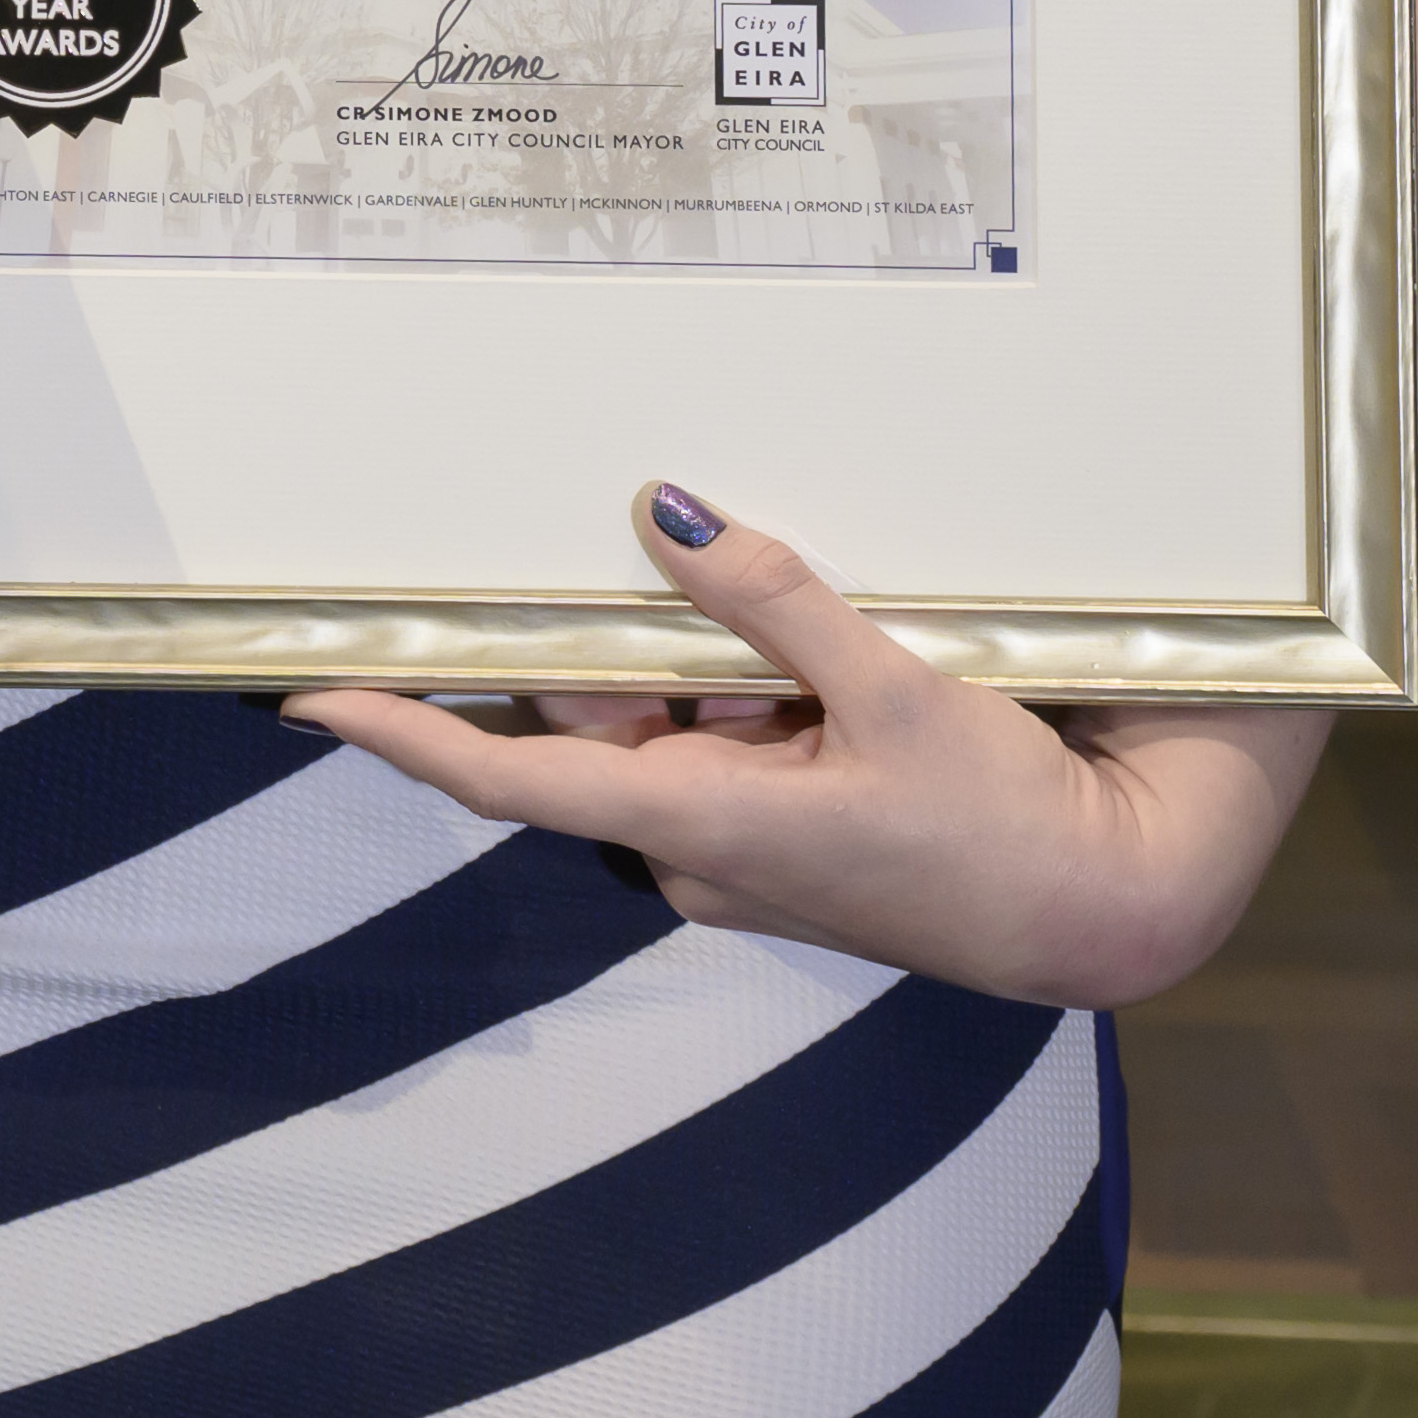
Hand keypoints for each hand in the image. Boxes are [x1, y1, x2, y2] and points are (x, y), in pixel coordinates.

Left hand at [284, 486, 1321, 1008]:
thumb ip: (771, 599)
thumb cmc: (1002, 814)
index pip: (506, 780)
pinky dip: (729, 696)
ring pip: (658, 732)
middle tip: (596, 547)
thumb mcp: (892, 686)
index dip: (403, 731)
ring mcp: (735, 855)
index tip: (312, 692)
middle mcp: (694, 849)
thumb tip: (660, 514)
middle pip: (590, 730)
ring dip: (681, 668)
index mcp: (699, 820)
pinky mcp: (780, 843)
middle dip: (589, 645)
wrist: (1104, 904)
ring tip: (744, 602)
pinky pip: (715, 751)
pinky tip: (796, 660)